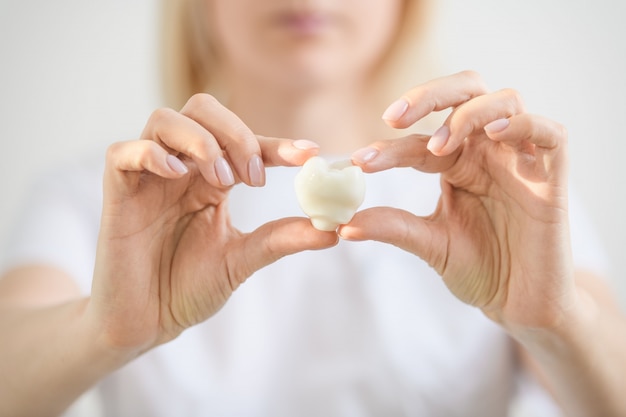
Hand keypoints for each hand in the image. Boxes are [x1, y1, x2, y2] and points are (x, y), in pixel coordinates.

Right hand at [89, 94, 336, 353]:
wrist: (146, 322)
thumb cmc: (188, 287)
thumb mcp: (242, 259)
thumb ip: (281, 238)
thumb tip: (334, 229)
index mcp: (211, 179)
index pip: (245, 142)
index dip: (277, 143)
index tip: (309, 154)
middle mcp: (181, 168)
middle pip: (202, 109)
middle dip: (235, 133)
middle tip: (253, 176)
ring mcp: (147, 175)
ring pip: (165, 119)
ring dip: (200, 141)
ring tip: (219, 181)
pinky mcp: (116, 190)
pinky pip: (123, 151)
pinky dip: (151, 153)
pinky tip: (176, 174)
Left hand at [342, 71, 575, 330]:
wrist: (520, 304)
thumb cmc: (479, 269)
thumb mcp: (430, 244)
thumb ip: (393, 227)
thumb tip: (342, 225)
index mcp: (457, 163)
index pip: (421, 140)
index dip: (390, 146)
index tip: (358, 161)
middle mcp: (487, 152)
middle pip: (465, 91)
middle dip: (428, 96)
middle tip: (392, 117)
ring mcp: (521, 159)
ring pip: (504, 102)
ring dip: (467, 114)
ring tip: (440, 146)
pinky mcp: (553, 176)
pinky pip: (550, 133)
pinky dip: (524, 124)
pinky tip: (494, 134)